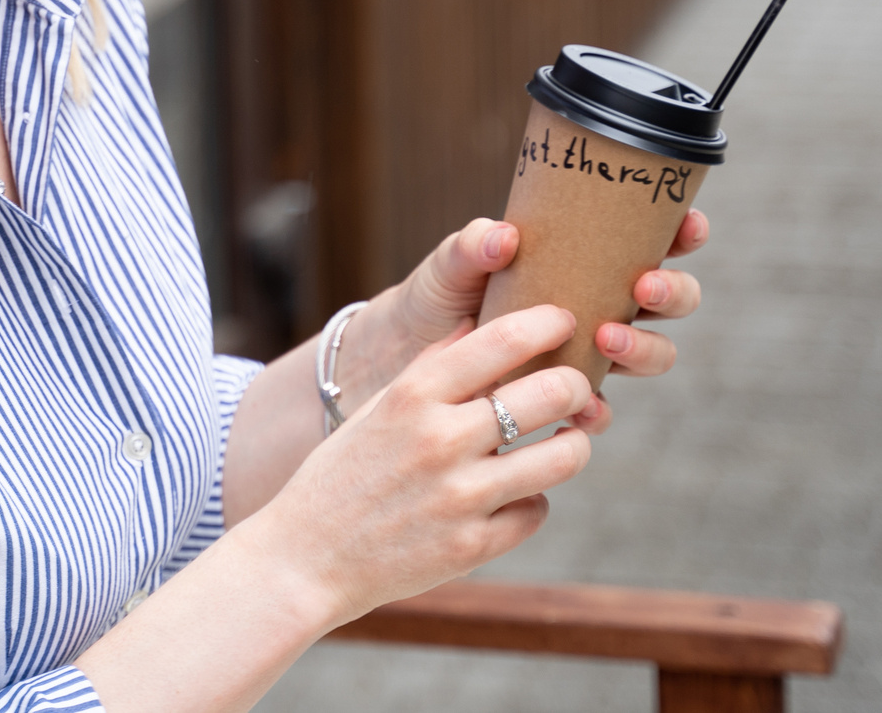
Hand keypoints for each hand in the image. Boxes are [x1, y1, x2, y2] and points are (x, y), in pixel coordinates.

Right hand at [244, 305, 599, 627]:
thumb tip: (476, 324)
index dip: (548, 323)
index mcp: (413, 395)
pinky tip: (512, 497)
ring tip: (564, 443)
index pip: (503, 340)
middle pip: (551, 393)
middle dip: (577, 386)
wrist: (305, 560)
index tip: (565, 321)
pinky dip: (531, 502)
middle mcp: (440, 439)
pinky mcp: (472, 547)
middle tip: (575, 390)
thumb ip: (428, 367)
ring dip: (572, 445)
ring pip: (562, 456)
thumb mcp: (376, 409)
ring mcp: (459, 496)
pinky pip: (536, 511)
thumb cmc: (341, 476)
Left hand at [347, 209, 711, 412]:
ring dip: (644, 347)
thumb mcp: (449, 267)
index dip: (683, 233)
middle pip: (669, 299)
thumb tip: (504, 236)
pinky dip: (600, 408)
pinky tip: (585, 406)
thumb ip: (471, 247)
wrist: (403, 360)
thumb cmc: (435, 299)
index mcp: (583, 261)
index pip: (652, 240)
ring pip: (651, 353)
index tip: (687, 226)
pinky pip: (602, 409)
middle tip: (643, 284)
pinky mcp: (564, 400)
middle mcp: (597, 305)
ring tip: (607, 336)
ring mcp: (587, 355)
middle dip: (672, 292)